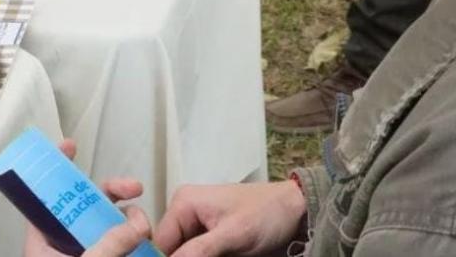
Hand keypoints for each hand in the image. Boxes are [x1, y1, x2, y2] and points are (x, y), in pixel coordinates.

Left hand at [24, 141, 153, 256]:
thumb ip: (109, 243)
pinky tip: (145, 236)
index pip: (48, 195)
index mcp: (44, 240)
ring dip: (128, 217)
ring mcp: (84, 253)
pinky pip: (118, 244)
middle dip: (111, 191)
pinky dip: (132, 236)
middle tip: (133, 187)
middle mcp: (63, 244)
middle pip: (86, 205)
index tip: (71, 146)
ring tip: (145, 224)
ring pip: (106, 225)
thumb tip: (138, 222)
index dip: (59, 168)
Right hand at [154, 180, 306, 256]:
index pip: (159, 241)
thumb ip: (199, 251)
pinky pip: (198, 252)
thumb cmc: (264, 217)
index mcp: (183, 203)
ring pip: (184, 252)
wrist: (295, 210)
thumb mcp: (233, 235)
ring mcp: (198, 223)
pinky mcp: (211, 235)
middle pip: (171, 248)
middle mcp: (185, 211)